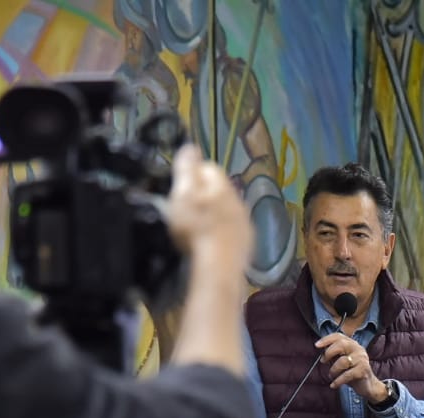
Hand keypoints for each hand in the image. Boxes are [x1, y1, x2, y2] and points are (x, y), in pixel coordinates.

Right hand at [166, 145, 253, 268]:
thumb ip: (186, 168)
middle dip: (203, 197)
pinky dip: (220, 236)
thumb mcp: (183, 193)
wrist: (218, 265)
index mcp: (222, 185)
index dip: (190, 175)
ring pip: (227, 212)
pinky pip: (232, 234)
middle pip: (219, 192)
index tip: (177, 188)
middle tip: (183, 211)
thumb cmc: (196, 227)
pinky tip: (208, 246)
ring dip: (213, 217)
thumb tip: (190, 146)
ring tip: (195, 230)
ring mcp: (245, 224)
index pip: (208, 168)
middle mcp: (238, 200)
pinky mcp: (246, 246)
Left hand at [316, 332, 386, 403]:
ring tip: (331, 376)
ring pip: (343, 361)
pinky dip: (338, 381)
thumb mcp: (342, 361)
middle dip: (329, 352)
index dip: (327, 339)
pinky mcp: (363, 370)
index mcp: (352, 344)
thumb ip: (334, 355)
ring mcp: (362, 359)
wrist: (367, 386)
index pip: (339, 336)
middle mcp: (358, 349)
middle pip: (342, 344)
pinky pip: (347, 375)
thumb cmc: (352, 372)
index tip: (316, 345)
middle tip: (323, 361)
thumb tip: (322, 353)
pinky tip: (333, 385)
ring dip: (333, 370)